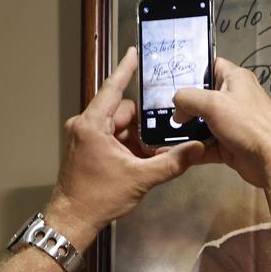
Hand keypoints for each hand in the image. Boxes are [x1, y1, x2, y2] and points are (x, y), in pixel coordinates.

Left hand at [47, 47, 205, 246]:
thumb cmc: (99, 197)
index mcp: (92, 124)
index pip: (113, 88)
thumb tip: (197, 149)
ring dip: (137, 137)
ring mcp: (83, 137)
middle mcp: (84, 125)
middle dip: (144, 123)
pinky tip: (143, 158)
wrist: (73, 220)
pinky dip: (128, 145)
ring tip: (155, 151)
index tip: (135, 52)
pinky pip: (112, 138)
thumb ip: (171, 162)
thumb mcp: (140, 178)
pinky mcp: (85, 149)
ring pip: (118, 126)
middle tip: (164, 135)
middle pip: (122, 111)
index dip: (126, 69)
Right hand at [172, 57, 270, 187]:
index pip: (211, 65)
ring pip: (202, 122)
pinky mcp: (229, 144)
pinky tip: (174, 151)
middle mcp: (234, 98)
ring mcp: (232, 123)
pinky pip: (206, 143)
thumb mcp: (213, 103)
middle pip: (202, 96)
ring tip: (162, 132)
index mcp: (236, 79)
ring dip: (185, 129)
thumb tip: (176, 107)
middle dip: (183, 104)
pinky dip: (193, 148)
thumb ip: (188, 98)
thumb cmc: (247, 124)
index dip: (192, 70)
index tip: (170, 78)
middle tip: (161, 110)